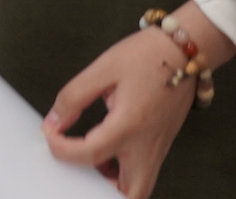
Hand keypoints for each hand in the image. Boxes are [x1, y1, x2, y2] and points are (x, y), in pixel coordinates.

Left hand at [42, 29, 200, 195]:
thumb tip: (54, 121)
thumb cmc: (148, 55)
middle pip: (128, 193)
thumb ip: (73, 97)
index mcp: (130, 124)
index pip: (89, 153)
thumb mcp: (102, 69)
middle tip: (78, 173)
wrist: (185, 51)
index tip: (50, 135)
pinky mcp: (162, 144)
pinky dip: (125, 175)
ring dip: (114, 186)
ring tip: (91, 163)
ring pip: (139, 188)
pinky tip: (108, 153)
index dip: (61, 149)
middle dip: (99, 191)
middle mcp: (147, 144)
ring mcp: (158, 148)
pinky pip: (144, 172)